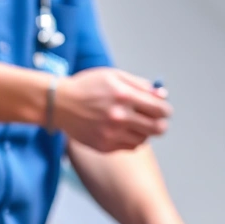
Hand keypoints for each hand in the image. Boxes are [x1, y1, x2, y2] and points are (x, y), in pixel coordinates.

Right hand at [53, 69, 170, 151]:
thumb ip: (140, 85)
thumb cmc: (87, 86)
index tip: (163, 110)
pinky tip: (122, 130)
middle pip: (158, 128)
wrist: (59, 103)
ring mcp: (111, 134)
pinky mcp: (105, 146)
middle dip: (160, 124)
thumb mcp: (114, 76)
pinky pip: (130, 147)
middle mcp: (119, 116)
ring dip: (144, 132)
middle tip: (155, 120)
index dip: (165, 110)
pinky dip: (131, 139)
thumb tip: (162, 95)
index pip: (160, 110)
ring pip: (144, 139)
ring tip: (133, 123)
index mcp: (124, 95)